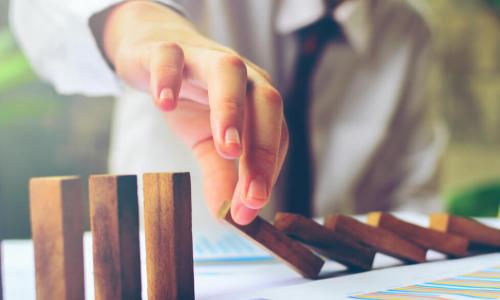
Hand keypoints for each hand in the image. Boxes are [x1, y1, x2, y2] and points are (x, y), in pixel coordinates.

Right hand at [100, 1, 287, 224]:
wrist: (156, 55)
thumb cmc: (193, 98)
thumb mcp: (207, 142)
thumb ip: (221, 176)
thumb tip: (230, 216)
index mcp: (257, 100)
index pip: (274, 136)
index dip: (266, 174)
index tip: (249, 211)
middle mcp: (241, 76)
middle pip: (266, 103)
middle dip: (263, 149)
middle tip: (253, 194)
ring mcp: (205, 58)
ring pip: (227, 73)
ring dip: (230, 110)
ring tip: (227, 149)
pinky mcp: (167, 50)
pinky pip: (170, 58)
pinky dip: (168, 78)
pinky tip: (164, 103)